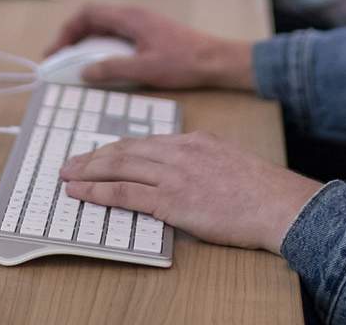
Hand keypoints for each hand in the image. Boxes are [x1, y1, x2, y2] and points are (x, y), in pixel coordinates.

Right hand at [44, 4, 253, 90]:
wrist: (215, 60)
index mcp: (130, 18)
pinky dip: (102, 46)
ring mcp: (141, 23)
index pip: (88, 15)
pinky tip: (101, 63)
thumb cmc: (184, 62)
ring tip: (75, 63)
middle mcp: (133, 15)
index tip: (56, 52)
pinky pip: (117, 34)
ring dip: (87, 42)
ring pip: (104, 27)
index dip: (67, 31)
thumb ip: (112, 69)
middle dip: (72, 37)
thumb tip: (84, 71)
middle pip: (93, 19)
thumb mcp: (145, 69)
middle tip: (59, 59)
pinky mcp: (148, 33)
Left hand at [60, 133, 322, 253]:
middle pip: (125, 150)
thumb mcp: (229, 163)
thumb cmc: (261, 192)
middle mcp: (179, 151)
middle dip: (93, 157)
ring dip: (88, 172)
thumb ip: (202, 163)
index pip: (145, 143)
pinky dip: (98, 192)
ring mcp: (174, 174)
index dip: (116, 150)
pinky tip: (81, 194)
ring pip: (119, 167)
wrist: (278, 204)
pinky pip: (125, 193)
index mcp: (194, 141)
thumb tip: (183, 177)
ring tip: (67, 177)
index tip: (99, 155)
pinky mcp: (172, 200)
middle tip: (71, 164)